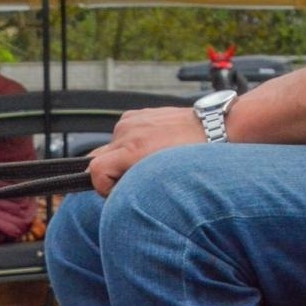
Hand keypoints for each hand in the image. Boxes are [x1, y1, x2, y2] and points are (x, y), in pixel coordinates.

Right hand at [87, 107, 207, 195]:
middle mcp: (127, 132)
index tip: (121, 191)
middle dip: (111, 173)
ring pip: (110, 148)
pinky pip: (121, 134)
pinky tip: (150, 147)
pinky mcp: (135, 114)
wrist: (211, 127)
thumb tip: (118, 192)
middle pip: (98, 159)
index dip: (104, 186)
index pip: (94, 170)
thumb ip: (134, 182)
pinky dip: (129, 143)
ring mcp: (131, 121)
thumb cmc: (193, 156)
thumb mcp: (163, 179)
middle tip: (135, 178)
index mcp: (133, 149)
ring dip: (121, 158)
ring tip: (147, 161)